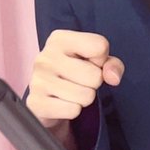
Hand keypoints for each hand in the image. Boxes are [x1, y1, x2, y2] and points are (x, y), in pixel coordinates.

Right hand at [26, 29, 123, 148]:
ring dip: (84, 98)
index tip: (90, 62)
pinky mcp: (36, 104)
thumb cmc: (75, 73)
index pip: (100, 46)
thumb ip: (112, 64)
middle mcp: (45, 57)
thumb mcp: (96, 62)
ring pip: (86, 95)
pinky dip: (73, 110)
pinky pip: (73, 110)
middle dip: (94, 83)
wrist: (47, 98)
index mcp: (59, 39)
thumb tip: (113, 78)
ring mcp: (38, 80)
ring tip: (72, 92)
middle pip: (95, 76)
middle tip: (80, 81)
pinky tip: (62, 103)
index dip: (102, 59)